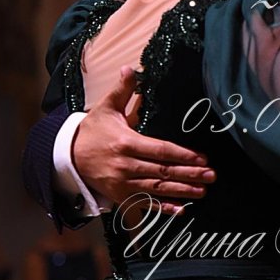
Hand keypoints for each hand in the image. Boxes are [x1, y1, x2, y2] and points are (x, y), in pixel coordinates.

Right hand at [72, 66, 215, 214]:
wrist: (68, 157)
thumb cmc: (92, 131)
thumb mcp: (105, 108)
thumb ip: (122, 90)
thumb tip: (131, 68)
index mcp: (126, 143)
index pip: (160, 150)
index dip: (182, 155)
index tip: (202, 157)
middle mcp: (125, 166)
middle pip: (162, 172)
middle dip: (189, 174)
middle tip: (211, 175)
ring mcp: (122, 184)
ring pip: (157, 190)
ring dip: (182, 191)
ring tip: (203, 191)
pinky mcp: (120, 196)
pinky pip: (145, 204)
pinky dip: (163, 209)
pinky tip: (181, 210)